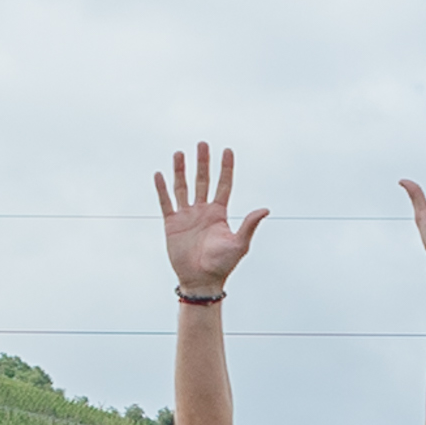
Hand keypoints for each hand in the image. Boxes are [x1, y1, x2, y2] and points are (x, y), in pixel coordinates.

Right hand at [159, 143, 267, 296]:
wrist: (201, 281)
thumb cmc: (223, 265)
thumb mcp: (239, 244)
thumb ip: (249, 225)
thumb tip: (265, 209)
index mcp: (219, 213)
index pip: (223, 185)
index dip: (225, 168)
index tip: (227, 150)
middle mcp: (203, 211)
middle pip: (203, 181)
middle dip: (203, 163)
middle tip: (202, 143)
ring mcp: (186, 216)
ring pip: (183, 187)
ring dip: (181, 170)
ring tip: (180, 153)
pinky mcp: (172, 224)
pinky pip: (166, 202)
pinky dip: (162, 189)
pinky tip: (160, 174)